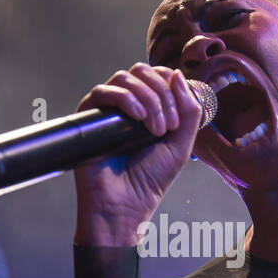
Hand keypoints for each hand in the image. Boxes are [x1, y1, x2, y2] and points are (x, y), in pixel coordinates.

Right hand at [72, 63, 205, 244]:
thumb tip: (177, 74)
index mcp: (148, 107)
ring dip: (148, 99)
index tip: (177, 121)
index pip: (160, 75)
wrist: (124, 206)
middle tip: (166, 127)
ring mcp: (106, 109)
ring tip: (154, 130)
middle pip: (143, 71)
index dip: (173, 89)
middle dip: (162, 94)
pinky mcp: (87, 117)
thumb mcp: (182, 143)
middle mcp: (126, 104)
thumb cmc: (151, 179)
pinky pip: (103, 91)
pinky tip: (138, 117)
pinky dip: (126, 99)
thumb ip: (189, 109)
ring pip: (126, 78)